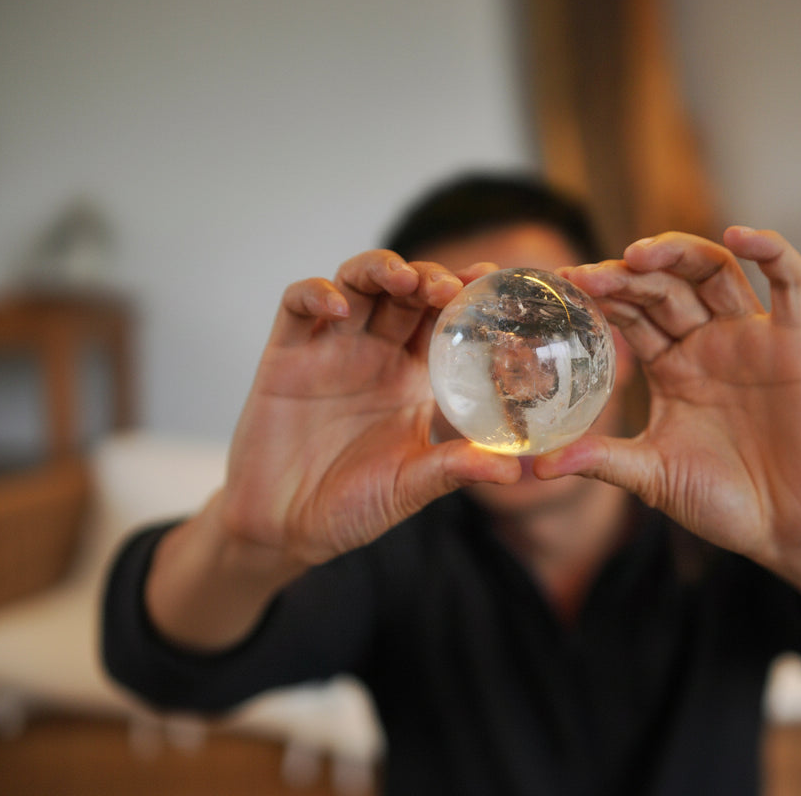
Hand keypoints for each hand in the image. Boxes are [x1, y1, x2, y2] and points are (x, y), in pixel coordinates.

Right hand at [217, 251, 519, 565]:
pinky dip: (316, 294)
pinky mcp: (285, 355)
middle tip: (449, 287)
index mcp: (413, 377)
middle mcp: (375, 354)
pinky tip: (338, 308)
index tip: (491, 284)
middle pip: (404, 291)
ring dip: (379, 269)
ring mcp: (329, 349)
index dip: (466, 295)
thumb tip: (515, 470)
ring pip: (356, 282)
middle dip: (429, 277)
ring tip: (403, 280)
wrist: (285, 529)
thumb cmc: (352, 506)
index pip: (444, 318)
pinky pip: (297, 306)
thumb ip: (454, 470)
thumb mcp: (410, 487)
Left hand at [540, 227, 800, 573]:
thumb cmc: (722, 502)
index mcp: (672, 366)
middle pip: (667, 284)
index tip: (564, 282)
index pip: (633, 311)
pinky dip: (772, 250)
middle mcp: (708, 343)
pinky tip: (741, 235)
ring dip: (681, 251)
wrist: (787, 530)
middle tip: (590, 275)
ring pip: (718, 271)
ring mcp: (752, 339)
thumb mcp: (651, 476)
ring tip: (642, 253)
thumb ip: (601, 461)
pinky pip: (792, 283)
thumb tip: (537, 466)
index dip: (603, 292)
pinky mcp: (797, 344)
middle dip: (628, 273)